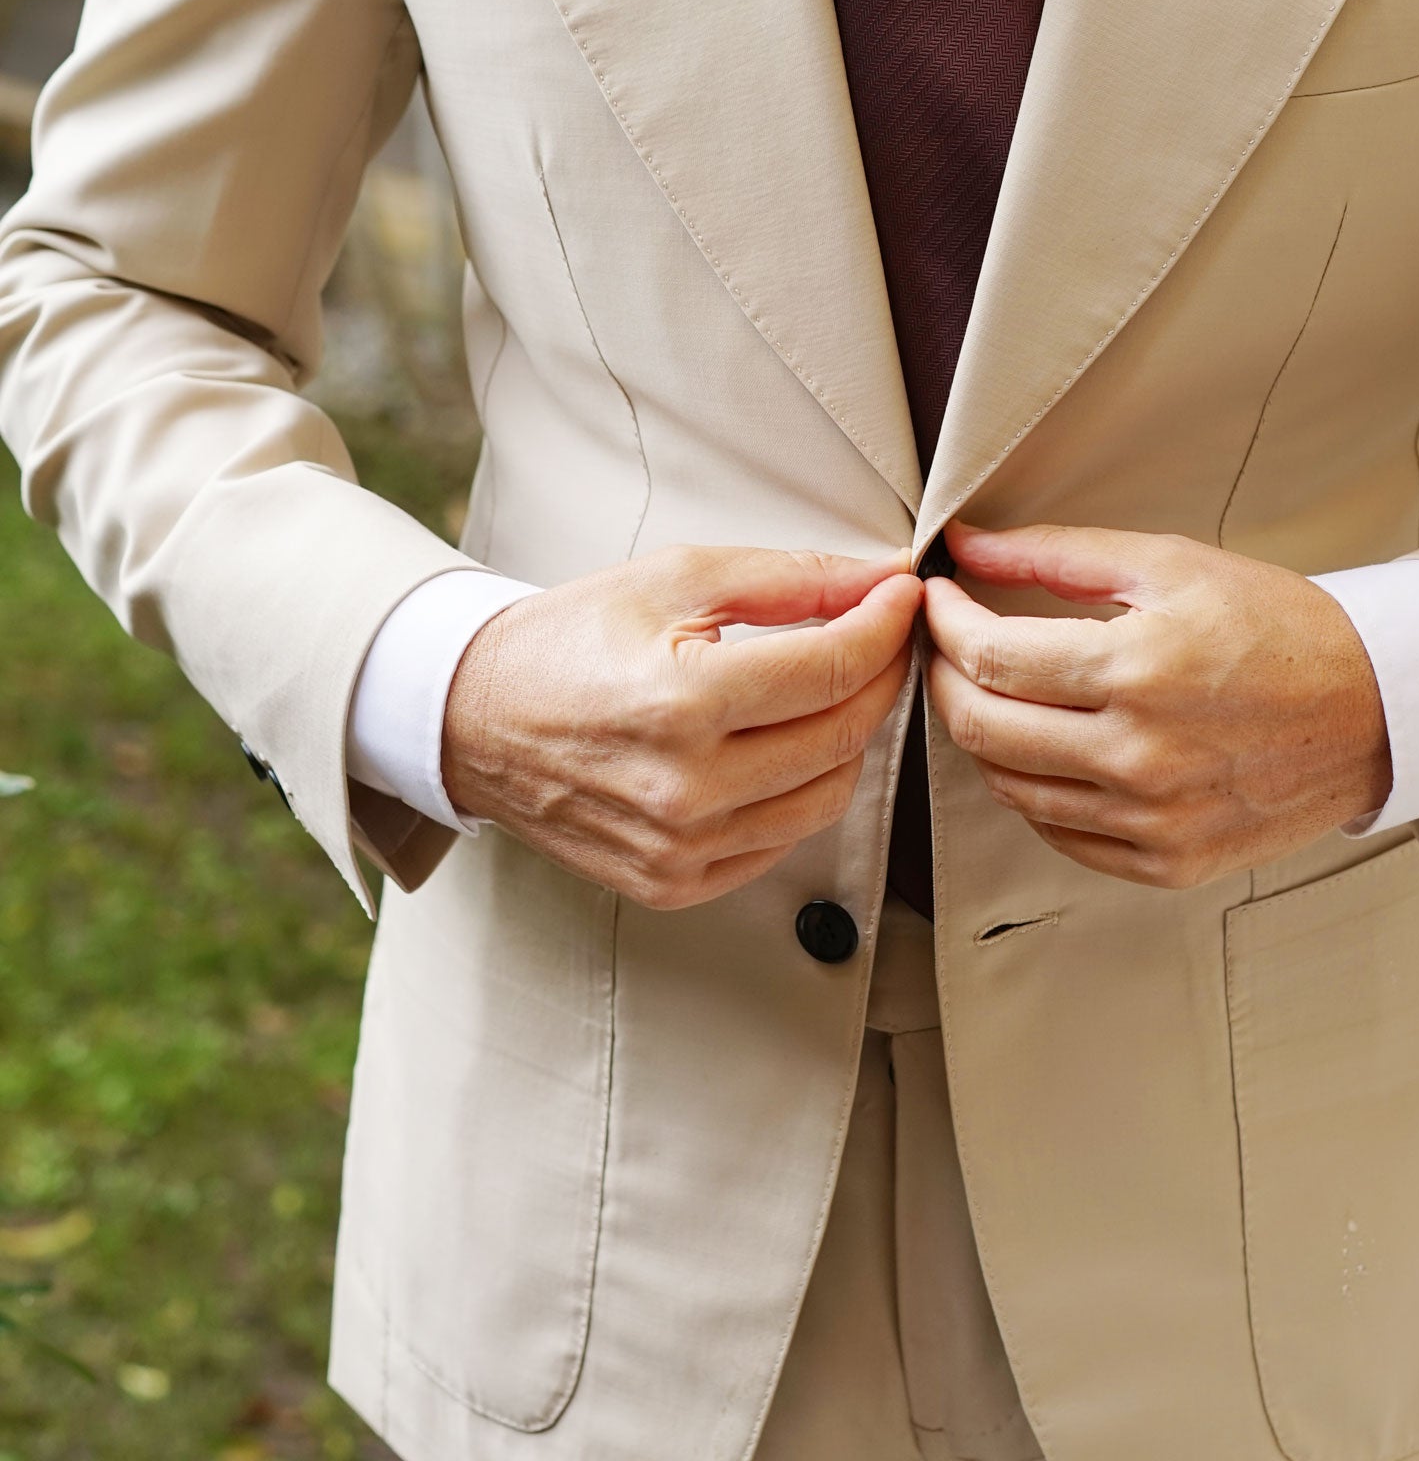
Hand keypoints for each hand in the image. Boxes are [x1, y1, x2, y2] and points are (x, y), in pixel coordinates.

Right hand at [442, 546, 923, 909]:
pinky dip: (797, 792)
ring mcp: (680, 846)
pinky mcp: (674, 883)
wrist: (476, 718)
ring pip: (827, 796)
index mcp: (683, 700)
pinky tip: (774, 750)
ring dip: (845, 739)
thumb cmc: (571, 640)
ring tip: (823, 692)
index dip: (886, 625)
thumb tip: (882, 577)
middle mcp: (685, 786)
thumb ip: (790, 577)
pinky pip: (782, 843)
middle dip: (879, 676)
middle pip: (843, 735)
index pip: (834, 668)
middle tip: (877, 637)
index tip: (900, 595)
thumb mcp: (675, 579)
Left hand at [923, 522, 1391, 890]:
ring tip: (1003, 693)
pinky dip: (1037, 791)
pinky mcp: (1167, 863)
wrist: (1372, 710)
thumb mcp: (1170, 564)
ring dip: (986, 736)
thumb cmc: (1278, 627)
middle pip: (982, 729)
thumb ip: (1056, 554)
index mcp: (1137, 670)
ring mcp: (1152, 820)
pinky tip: (1052, 749)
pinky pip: (1060, 835)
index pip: (987, 658)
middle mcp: (1139, 756)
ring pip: (1011, 788)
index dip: (943, 624)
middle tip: (950, 647)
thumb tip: (966, 545)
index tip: (939, 601)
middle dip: (944, 679)